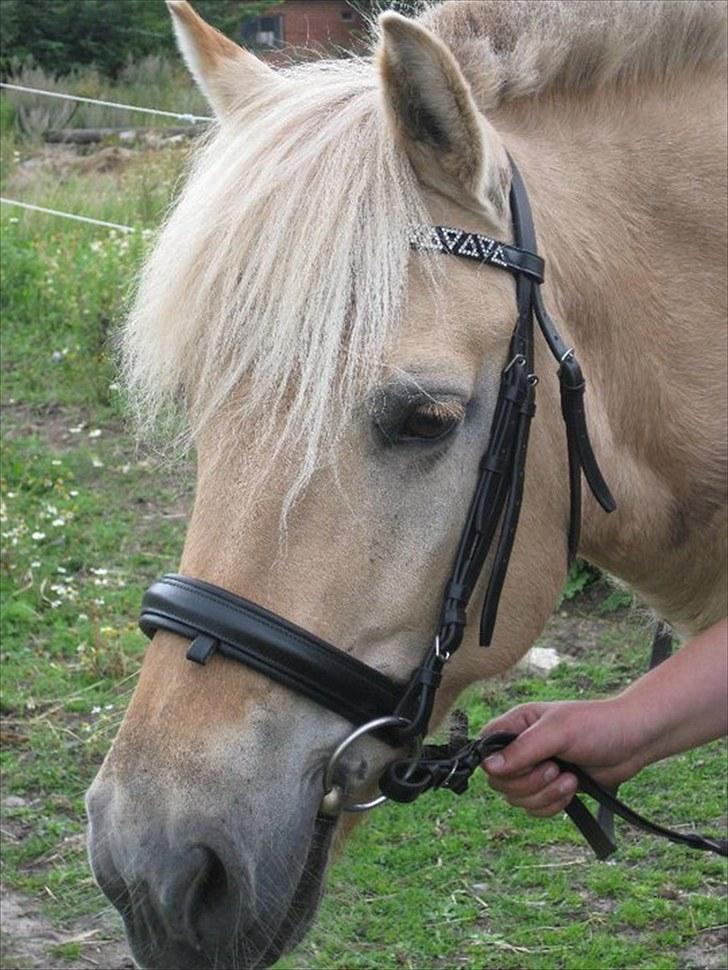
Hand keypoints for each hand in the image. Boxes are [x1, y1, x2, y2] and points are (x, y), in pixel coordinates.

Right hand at [481, 698, 643, 817]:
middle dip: (529, 784)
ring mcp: (536, 770)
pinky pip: (536, 809)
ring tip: (570, 779)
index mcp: (517, 725)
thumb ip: (522, 750)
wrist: (635, 742)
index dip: (498, 765)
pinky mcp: (552, 789)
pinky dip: (553, 805)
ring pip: (518, 799)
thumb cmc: (598, 726)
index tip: (523, 765)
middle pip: (500, 782)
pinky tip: (573, 790)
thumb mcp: (558, 732)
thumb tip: (488, 767)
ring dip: (545, 796)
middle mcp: (522, 748)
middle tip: (555, 769)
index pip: (485, 750)